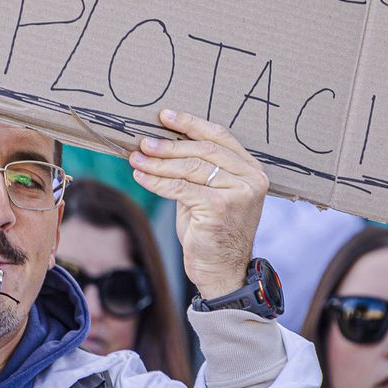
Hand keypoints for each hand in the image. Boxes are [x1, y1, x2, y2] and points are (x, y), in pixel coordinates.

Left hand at [128, 109, 267, 299]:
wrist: (223, 271)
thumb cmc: (212, 231)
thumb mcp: (209, 193)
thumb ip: (197, 169)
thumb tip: (161, 143)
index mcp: (251, 169)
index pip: (219, 137)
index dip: (191, 124)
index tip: (164, 116)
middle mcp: (250, 178)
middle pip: (203, 150)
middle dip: (169, 144)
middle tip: (143, 141)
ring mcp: (238, 193)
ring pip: (190, 168)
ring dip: (158, 162)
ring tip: (136, 158)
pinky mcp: (220, 207)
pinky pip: (181, 188)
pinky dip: (157, 182)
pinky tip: (141, 176)